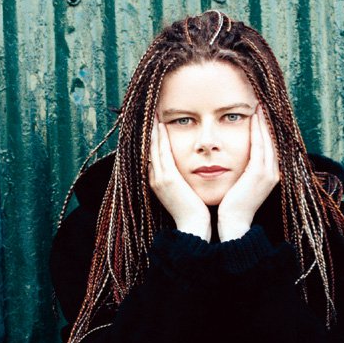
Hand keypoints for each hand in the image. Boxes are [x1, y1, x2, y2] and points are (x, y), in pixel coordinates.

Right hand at [148, 114, 210, 240]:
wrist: (193, 228)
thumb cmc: (194, 212)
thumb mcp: (185, 193)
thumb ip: (182, 180)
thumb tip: (187, 171)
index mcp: (158, 182)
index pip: (153, 155)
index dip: (152, 140)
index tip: (155, 125)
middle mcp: (155, 179)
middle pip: (149, 149)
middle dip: (150, 132)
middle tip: (151, 114)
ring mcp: (159, 179)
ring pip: (153, 148)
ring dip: (153, 131)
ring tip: (154, 115)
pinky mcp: (167, 179)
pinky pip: (162, 153)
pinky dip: (161, 139)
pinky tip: (162, 126)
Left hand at [218, 106, 280, 230]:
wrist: (233, 223)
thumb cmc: (232, 205)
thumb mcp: (241, 184)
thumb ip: (243, 170)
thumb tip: (238, 158)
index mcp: (269, 174)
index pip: (269, 146)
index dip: (266, 129)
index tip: (260, 113)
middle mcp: (273, 172)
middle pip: (272, 140)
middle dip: (267, 121)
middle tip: (262, 103)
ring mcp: (268, 173)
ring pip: (268, 140)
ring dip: (263, 122)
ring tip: (259, 105)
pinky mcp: (259, 174)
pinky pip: (260, 146)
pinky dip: (258, 131)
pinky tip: (253, 118)